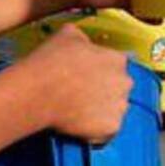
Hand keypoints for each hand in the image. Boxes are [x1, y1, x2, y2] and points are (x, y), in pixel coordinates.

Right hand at [25, 24, 131, 143]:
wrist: (39, 92)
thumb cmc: (52, 61)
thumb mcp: (68, 34)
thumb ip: (84, 39)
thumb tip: (83, 43)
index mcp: (118, 59)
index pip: (116, 65)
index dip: (100, 71)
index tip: (87, 77)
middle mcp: (125, 82)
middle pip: (118, 88)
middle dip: (104, 91)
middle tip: (82, 95)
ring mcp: (120, 106)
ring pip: (114, 110)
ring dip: (101, 111)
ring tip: (79, 112)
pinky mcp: (111, 128)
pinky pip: (107, 130)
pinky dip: (96, 131)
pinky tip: (79, 126)